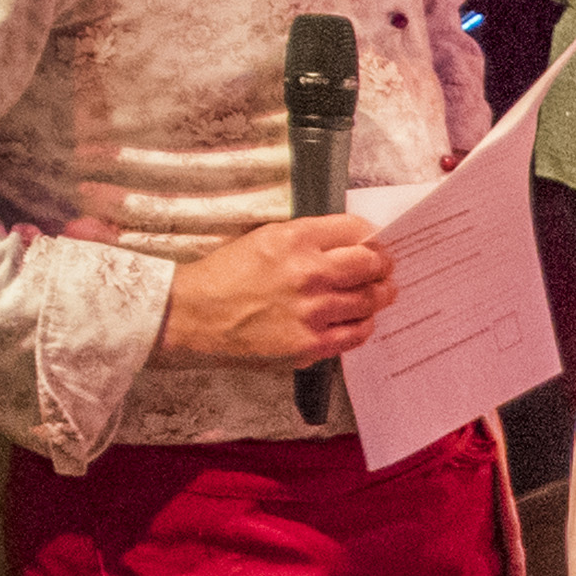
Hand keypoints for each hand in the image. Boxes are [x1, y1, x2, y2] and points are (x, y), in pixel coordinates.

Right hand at [159, 213, 392, 364]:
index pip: (356, 230)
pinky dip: (363, 325)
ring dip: (379, 295)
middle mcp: (310, 272)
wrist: (191, 316)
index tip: (373, 244)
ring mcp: (313, 311)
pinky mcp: (310, 345)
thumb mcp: (264, 238)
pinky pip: (356, 334)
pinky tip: (359, 320)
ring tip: (379, 294)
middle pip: (372, 265)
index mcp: (296, 239)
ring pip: (370, 301)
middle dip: (382, 265)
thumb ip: (309, 239)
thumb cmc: (224, 275)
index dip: (371, 237)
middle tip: (383, 269)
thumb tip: (350, 243)